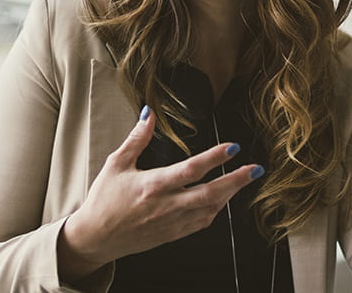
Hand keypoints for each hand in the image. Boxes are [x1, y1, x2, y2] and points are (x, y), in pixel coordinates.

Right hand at [57, 106, 263, 281]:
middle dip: (237, 181)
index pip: (191, 169)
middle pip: (211, 193)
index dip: (215, 158)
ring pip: (210, 209)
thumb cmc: (104, 200)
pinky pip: (201, 223)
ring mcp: (171, 223)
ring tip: (243, 179)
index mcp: (153, 185)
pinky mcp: (172, 234)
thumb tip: (149, 113)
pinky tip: (220, 200)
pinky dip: (215, 210)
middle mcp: (166, 205)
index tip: (233, 147)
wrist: (96, 237)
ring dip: (229, 194)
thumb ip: (137, 138)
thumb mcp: (116, 164)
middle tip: (256, 169)